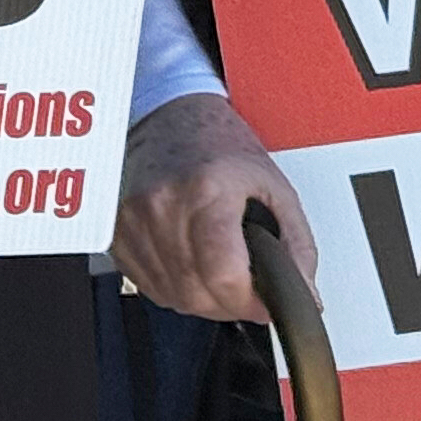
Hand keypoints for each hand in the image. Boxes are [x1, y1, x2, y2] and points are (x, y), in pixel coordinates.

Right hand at [115, 94, 312, 325]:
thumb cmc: (219, 145)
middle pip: (196, 294)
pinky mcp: (116, 232)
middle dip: (230, 304)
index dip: (250, 302)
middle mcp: (161, 205)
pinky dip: (175, 288)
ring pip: (172, 296)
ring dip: (203, 299)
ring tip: (219, 271)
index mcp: (205, 191)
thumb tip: (304, 297)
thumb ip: (297, 247)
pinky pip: (148, 286)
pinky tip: (191, 265)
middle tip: (247, 287)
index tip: (264, 303)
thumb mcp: (276, 189)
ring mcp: (133, 220)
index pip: (224, 276)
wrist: (170, 116)